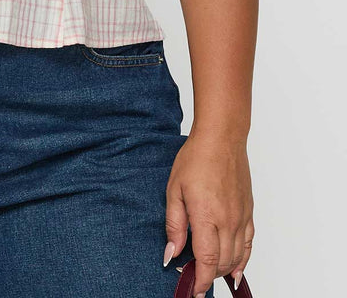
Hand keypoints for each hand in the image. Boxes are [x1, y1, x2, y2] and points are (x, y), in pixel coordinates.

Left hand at [163, 132, 254, 296]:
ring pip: (236, 257)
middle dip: (207, 276)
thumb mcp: (174, 190)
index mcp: (207, 216)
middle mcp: (228, 221)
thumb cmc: (196, 159)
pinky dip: (242, 261)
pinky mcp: (249, 213)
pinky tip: (234, 269)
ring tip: (207, 274)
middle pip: (221, 262)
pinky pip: (249, 245)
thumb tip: (171, 253)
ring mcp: (241, 218)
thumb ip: (174, 225)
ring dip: (222, 270)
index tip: (192, 291)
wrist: (221, 139)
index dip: (199, 280)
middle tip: (193, 279)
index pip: (206, 260)